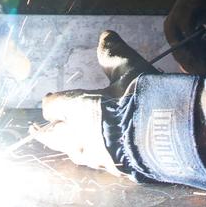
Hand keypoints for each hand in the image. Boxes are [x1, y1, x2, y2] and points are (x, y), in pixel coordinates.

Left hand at [30, 30, 156, 174]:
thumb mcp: (129, 69)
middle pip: (52, 137)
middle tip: (37, 130)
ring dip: (66, 145)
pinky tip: (95, 155)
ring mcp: (94, 157)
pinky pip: (92, 163)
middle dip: (44, 131)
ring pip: (70, 152)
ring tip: (65, 144)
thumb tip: (105, 36)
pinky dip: (89, 156)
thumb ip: (113, 54)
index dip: (51, 101)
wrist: (168, 137)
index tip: (50, 98)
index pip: (52, 106)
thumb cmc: (142, 99)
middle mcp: (79, 136)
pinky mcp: (111, 171)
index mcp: (78, 109)